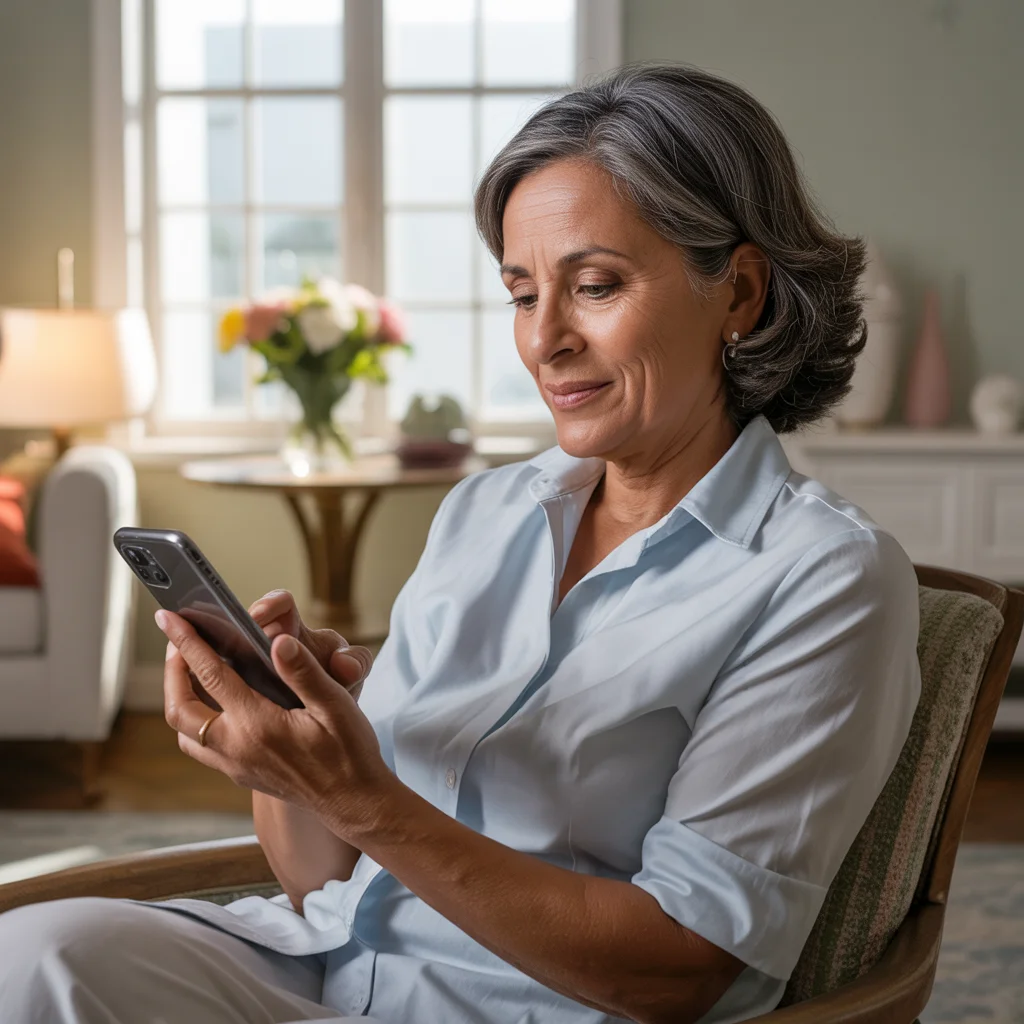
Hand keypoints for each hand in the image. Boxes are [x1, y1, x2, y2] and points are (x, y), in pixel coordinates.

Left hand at [159, 608, 394, 831]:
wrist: (354, 802)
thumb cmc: (349, 753)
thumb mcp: (336, 705)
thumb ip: (304, 672)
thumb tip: (278, 641)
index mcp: (258, 725)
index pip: (210, 674)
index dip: (187, 642)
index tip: (170, 618)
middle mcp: (237, 748)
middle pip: (181, 707)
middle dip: (172, 670)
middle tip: (177, 642)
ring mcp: (235, 765)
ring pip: (184, 732)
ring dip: (179, 699)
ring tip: (189, 672)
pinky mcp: (240, 775)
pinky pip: (200, 747)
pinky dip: (195, 721)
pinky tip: (214, 705)